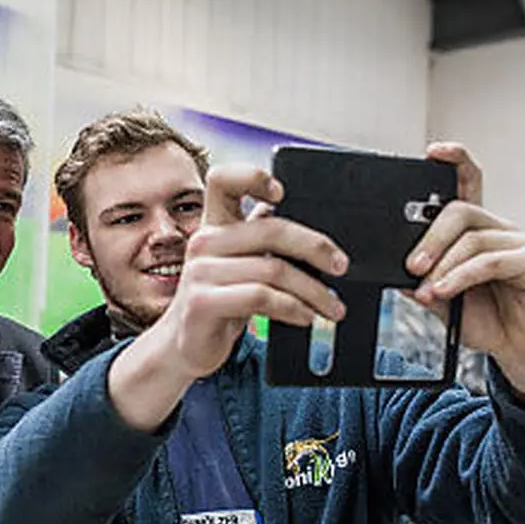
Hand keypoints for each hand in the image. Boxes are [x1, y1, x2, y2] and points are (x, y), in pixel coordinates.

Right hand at [107, 164, 349, 431]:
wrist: (183, 345)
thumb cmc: (218, 302)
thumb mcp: (240, 265)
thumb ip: (258, 237)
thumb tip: (290, 213)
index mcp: (214, 225)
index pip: (223, 181)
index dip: (253, 178)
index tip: (281, 193)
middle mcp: (204, 242)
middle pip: (270, 229)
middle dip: (315, 247)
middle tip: (340, 266)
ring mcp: (200, 272)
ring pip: (273, 269)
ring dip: (313, 291)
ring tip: (332, 306)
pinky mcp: (202, 302)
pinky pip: (260, 297)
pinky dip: (293, 308)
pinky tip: (306, 316)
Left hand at [406, 142, 524, 395]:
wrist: (518, 347)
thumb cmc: (485, 318)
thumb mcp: (441, 298)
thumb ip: (420, 281)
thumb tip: (393, 269)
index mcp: (474, 230)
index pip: (467, 183)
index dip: (454, 160)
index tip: (432, 151)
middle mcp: (497, 228)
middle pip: (459, 210)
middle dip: (430, 238)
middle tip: (412, 265)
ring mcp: (517, 242)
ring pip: (471, 239)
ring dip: (443, 266)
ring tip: (429, 290)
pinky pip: (491, 261)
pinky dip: (462, 276)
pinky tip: (447, 291)